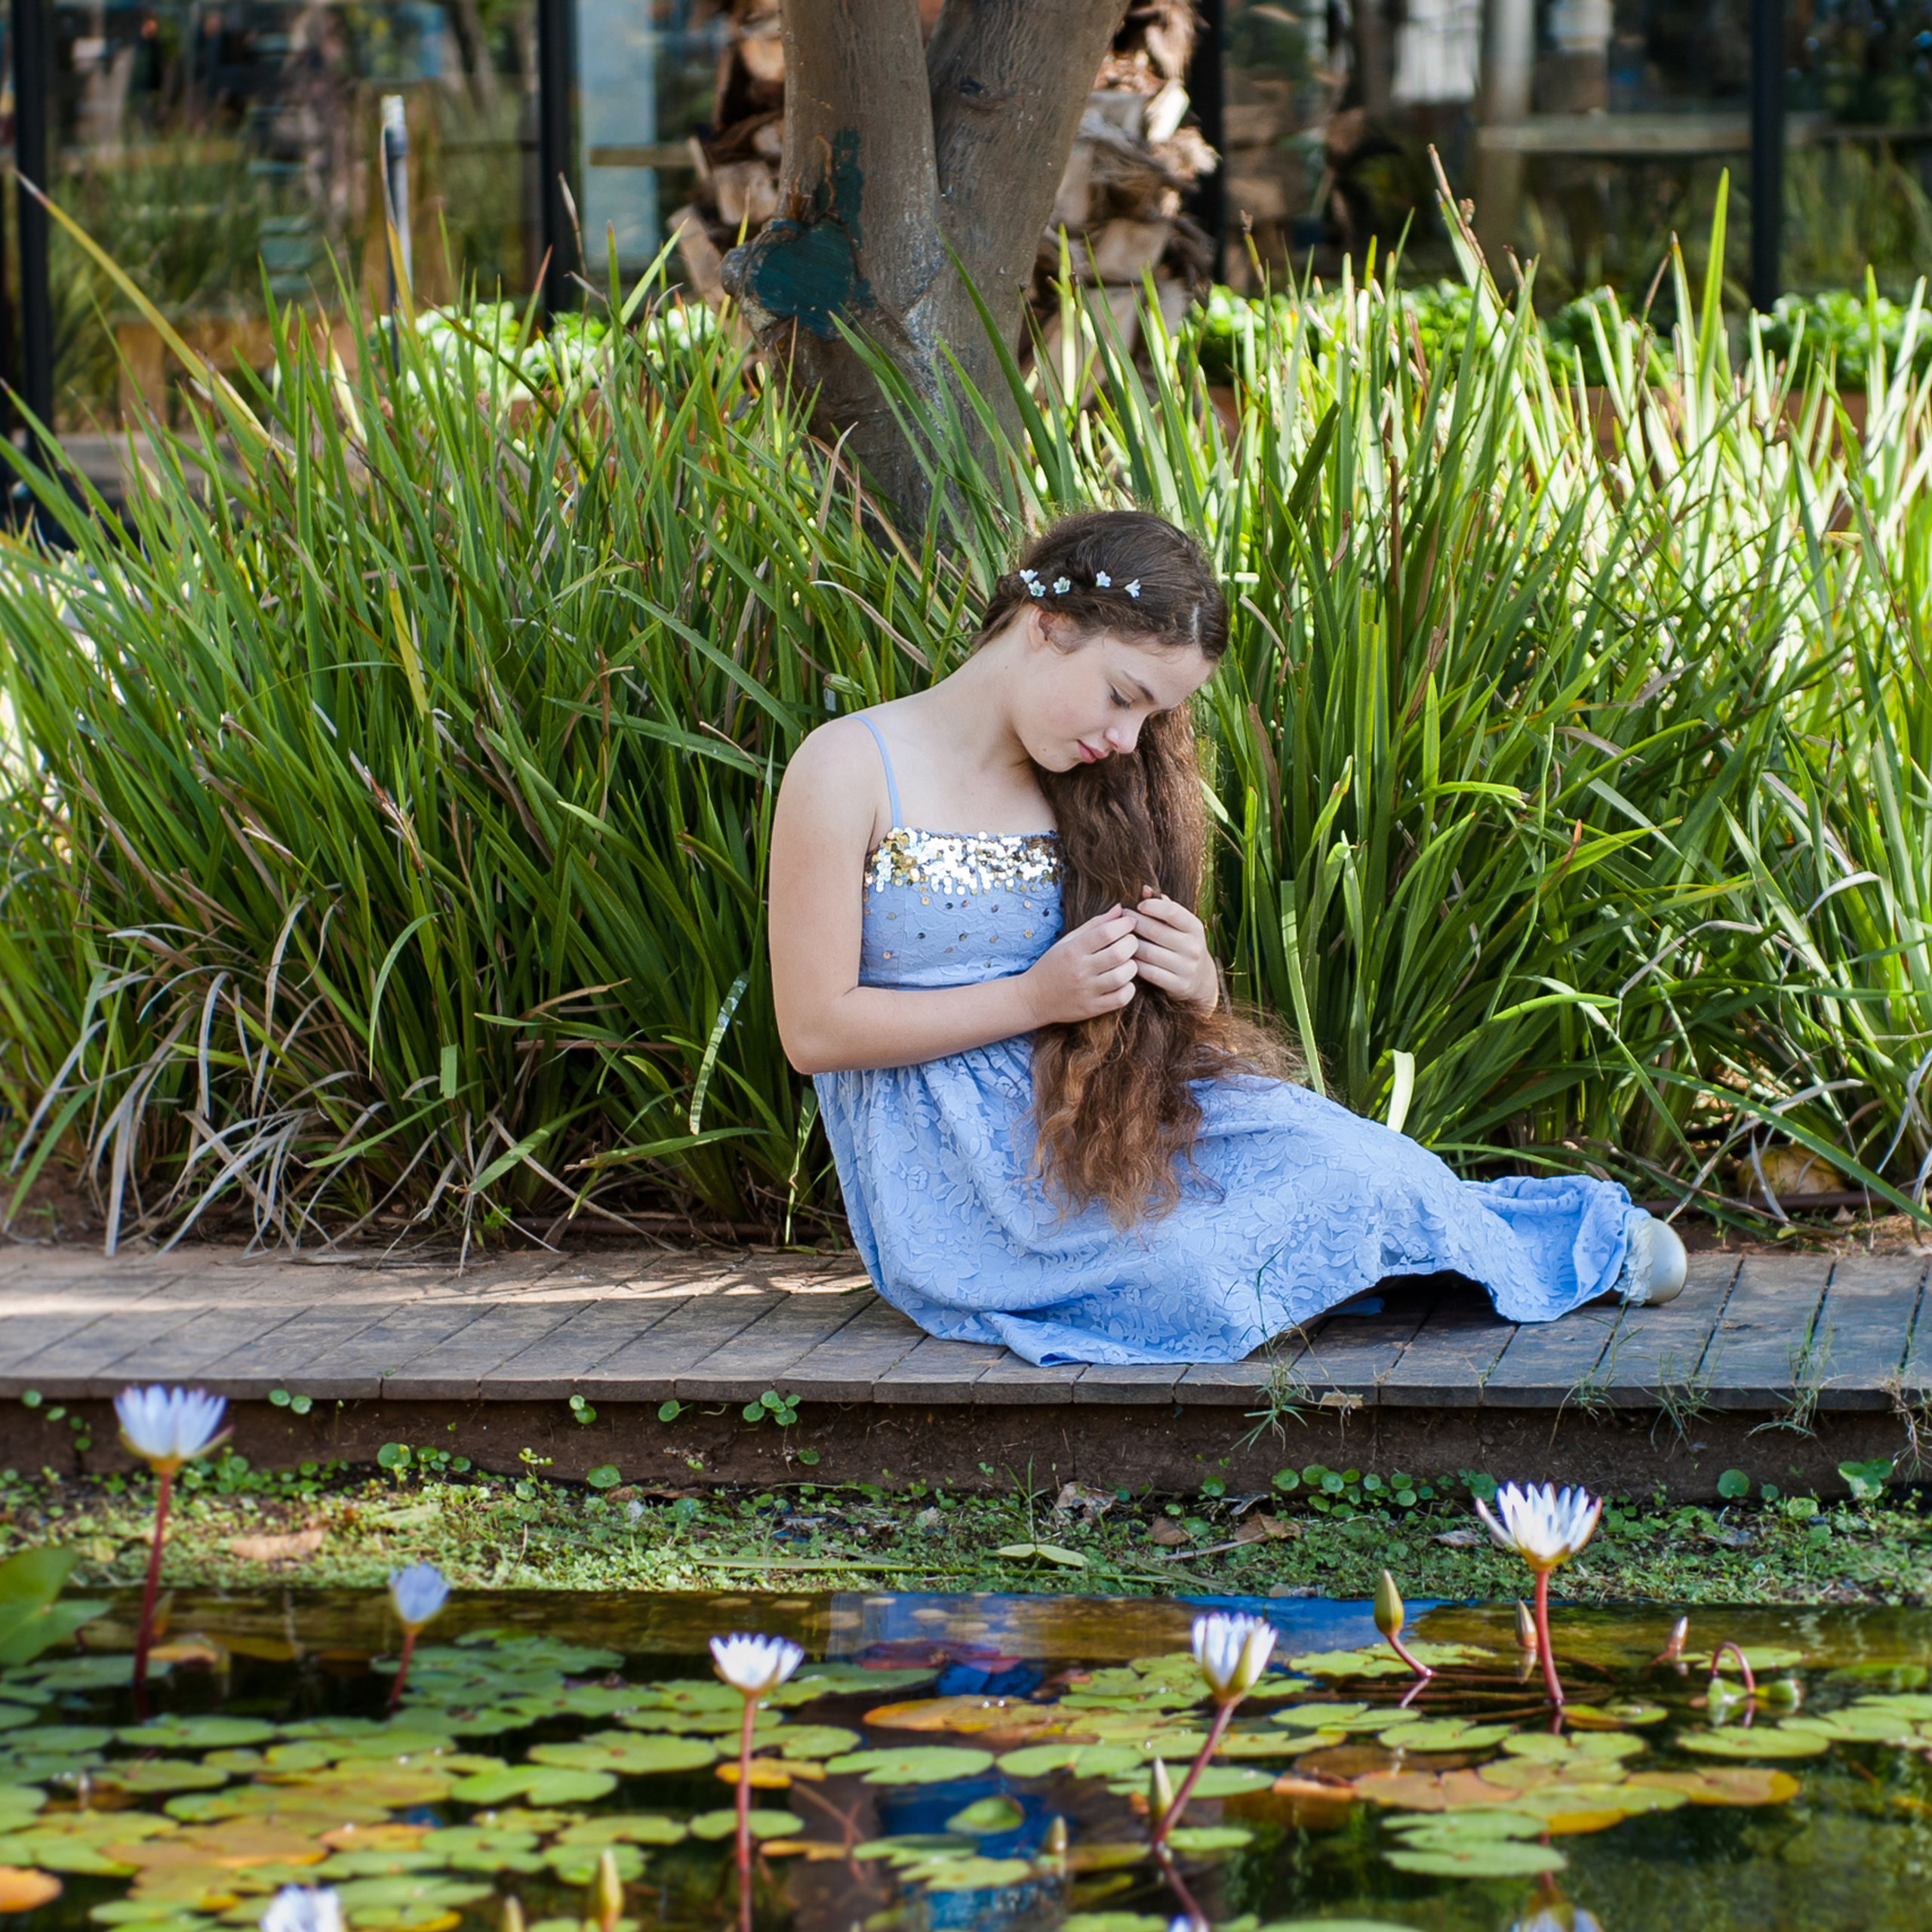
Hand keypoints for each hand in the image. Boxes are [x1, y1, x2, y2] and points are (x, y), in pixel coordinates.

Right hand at [1020, 907, 1138, 1024]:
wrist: (1033, 999)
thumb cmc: (1052, 965)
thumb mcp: (1068, 941)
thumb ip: (1095, 924)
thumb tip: (1120, 909)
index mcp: (1073, 950)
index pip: (1106, 932)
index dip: (1125, 924)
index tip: (1130, 922)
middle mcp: (1080, 970)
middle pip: (1119, 953)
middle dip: (1132, 943)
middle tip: (1131, 942)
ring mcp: (1086, 991)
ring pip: (1123, 976)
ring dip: (1132, 966)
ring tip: (1127, 962)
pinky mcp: (1092, 1008)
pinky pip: (1121, 999)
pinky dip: (1129, 989)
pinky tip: (1124, 982)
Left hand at [1131, 893, 1218, 1011]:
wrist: (1200, 980)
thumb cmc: (1183, 944)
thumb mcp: (1181, 926)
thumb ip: (1165, 906)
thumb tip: (1145, 888)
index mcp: (1195, 928)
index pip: (1172, 911)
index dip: (1151, 906)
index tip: (1138, 905)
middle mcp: (1193, 947)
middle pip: (1154, 931)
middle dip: (1134, 923)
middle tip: (1120, 919)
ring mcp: (1186, 967)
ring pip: (1147, 952)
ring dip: (1129, 944)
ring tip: (1118, 937)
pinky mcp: (1177, 984)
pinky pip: (1147, 972)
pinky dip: (1133, 963)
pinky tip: (1125, 957)